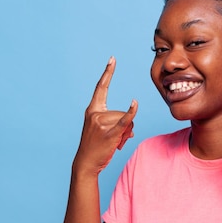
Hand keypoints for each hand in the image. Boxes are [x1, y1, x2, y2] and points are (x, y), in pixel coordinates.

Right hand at [73, 57, 137, 174]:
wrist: (86, 163)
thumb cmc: (95, 148)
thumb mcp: (103, 131)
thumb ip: (117, 123)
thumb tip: (131, 128)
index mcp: (92, 110)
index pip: (101, 88)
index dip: (107, 73)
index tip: (113, 59)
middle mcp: (95, 114)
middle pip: (121, 113)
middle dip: (123, 128)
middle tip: (112, 140)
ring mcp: (101, 123)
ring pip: (125, 121)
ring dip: (125, 134)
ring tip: (114, 144)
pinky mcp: (109, 133)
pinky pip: (124, 120)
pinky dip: (131, 113)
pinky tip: (135, 104)